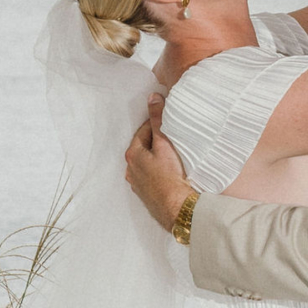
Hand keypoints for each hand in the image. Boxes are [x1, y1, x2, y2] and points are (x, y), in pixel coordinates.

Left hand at [125, 95, 193, 230]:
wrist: (177, 209)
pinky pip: (151, 177)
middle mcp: (131, 170)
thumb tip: (153, 98)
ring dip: (156, 158)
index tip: (167, 122)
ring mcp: (137, 184)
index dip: (155, 124)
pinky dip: (158, 172)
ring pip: (147, 163)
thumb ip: (158, 120)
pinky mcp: (146, 195)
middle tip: (172, 137)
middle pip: (143, 148)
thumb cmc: (171, 176)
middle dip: (155, 141)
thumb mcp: (164, 143)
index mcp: (132, 154)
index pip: (143, 131)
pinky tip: (170, 173)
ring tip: (172, 155)